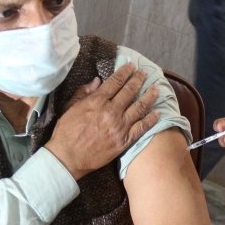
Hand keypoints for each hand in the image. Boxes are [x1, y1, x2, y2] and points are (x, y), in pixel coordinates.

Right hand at [45, 63, 159, 179]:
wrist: (68, 157)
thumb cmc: (66, 131)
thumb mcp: (70, 107)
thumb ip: (83, 92)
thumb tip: (98, 81)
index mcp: (97, 101)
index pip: (115, 82)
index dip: (125, 72)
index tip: (132, 66)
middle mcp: (111, 111)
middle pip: (130, 91)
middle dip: (139, 79)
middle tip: (145, 73)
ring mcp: (120, 126)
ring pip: (140, 107)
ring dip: (149, 96)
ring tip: (156, 89)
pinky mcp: (124, 140)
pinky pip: (142, 127)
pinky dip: (151, 119)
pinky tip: (157, 112)